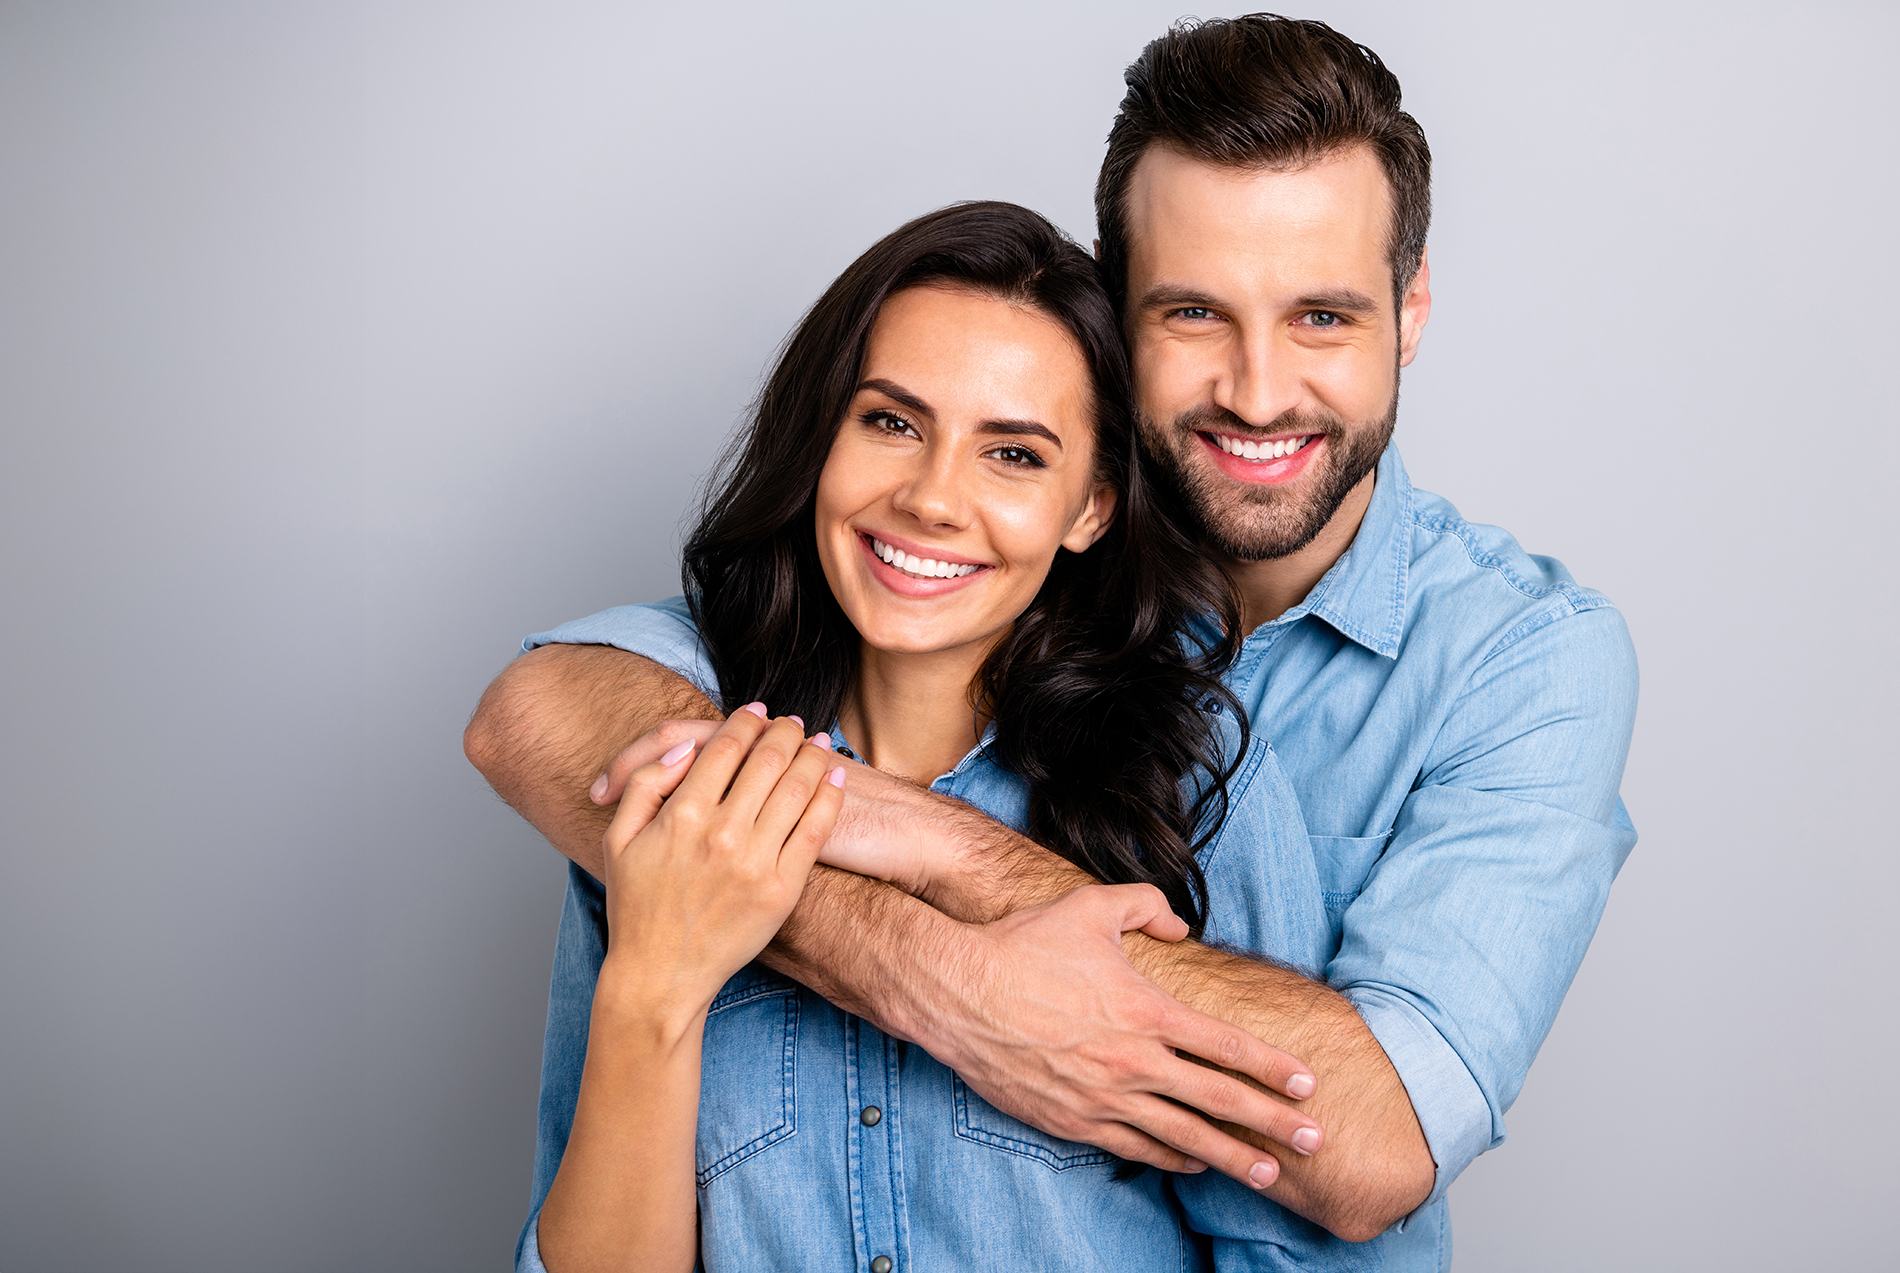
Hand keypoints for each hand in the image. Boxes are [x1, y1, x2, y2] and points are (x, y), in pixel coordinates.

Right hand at [593, 717, 941, 892]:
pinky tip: (834, 777)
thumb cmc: (636, 907)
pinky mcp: (782, 889)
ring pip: (797, 788)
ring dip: (813, 755)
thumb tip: (687, 748)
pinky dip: (829, 796)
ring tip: (818, 740)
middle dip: (785, 731)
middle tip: (793, 722)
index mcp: (680, 814)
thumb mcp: (618, 839)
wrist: (660, 976)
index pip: (725, 747)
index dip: (746, 721)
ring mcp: (756, 861)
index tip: (758, 711)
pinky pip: (815, 830)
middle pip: (768, 759)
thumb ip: (645, 784)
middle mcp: (722, 833)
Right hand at [919, 883, 1323, 1187]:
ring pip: (1183, 1136)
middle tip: (1316, 1140)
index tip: (1307, 1083)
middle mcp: (1133, 1060)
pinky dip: (1172, 1158)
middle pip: (1219, 1100)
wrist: (958, 991)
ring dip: (1232, 1157)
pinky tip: (1196, 1163)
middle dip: (1274, 1123)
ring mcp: (1103, 1096)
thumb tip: (1182, 924)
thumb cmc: (1023, 944)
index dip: (1271, 1067)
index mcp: (1146, 1009)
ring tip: (1270, 1174)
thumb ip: (1145, 905)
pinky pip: (1135, 1147)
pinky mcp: (1072, 1120)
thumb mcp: (1090, 906)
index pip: (1226, 1046)